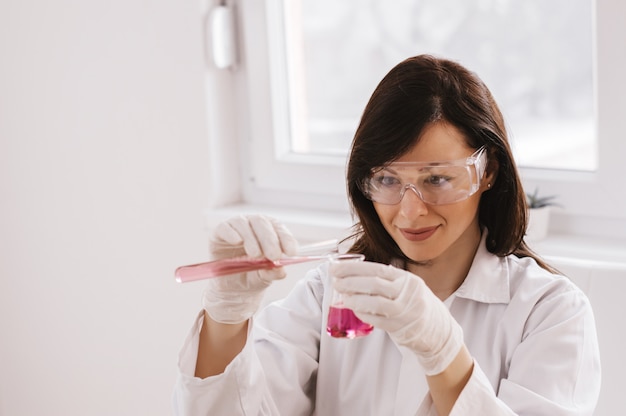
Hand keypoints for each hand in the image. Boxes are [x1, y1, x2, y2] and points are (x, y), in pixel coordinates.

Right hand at [202, 215, 297, 323]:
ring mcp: (236, 228)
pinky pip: (225, 228)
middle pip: (262, 223)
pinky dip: (232, 233)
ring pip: (244, 223)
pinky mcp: (219, 233)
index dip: (286, 239)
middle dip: (270, 239)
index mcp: (270, 232)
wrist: (233, 289)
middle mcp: (253, 225)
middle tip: (273, 255)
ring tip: (255, 255)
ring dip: (251, 239)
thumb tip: (280, 269)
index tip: (291, 252)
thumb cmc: (253, 277)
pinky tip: (237, 241)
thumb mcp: (266, 277)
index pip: (279, 229)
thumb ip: (273, 271)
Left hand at [331, 261, 463, 374]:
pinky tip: (354, 310)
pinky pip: (377, 320)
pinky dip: (363, 314)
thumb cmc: (416, 304)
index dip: (354, 268)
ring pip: (375, 302)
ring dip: (355, 299)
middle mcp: (407, 293)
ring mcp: (405, 311)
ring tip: (343, 297)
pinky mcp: (401, 328)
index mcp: (407, 279)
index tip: (336, 267)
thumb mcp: (407, 286)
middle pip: (374, 284)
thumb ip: (386, 280)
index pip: (377, 269)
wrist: (438, 330)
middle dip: (351, 282)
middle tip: (335, 281)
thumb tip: (353, 273)